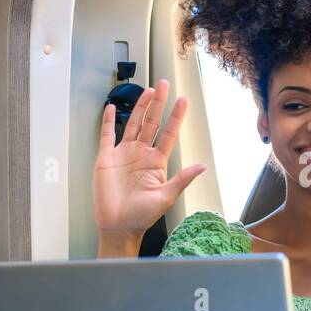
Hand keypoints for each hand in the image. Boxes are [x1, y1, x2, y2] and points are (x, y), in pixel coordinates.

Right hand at [92, 79, 205, 237]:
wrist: (118, 226)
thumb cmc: (142, 216)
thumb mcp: (166, 197)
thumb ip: (183, 179)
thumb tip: (203, 166)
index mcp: (156, 162)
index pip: (169, 133)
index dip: (176, 117)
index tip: (183, 101)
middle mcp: (141, 154)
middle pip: (151, 122)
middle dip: (159, 103)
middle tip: (165, 84)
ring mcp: (124, 154)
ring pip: (133, 124)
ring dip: (139, 107)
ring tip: (148, 91)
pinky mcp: (106, 158)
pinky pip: (107, 135)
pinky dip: (108, 121)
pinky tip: (110, 108)